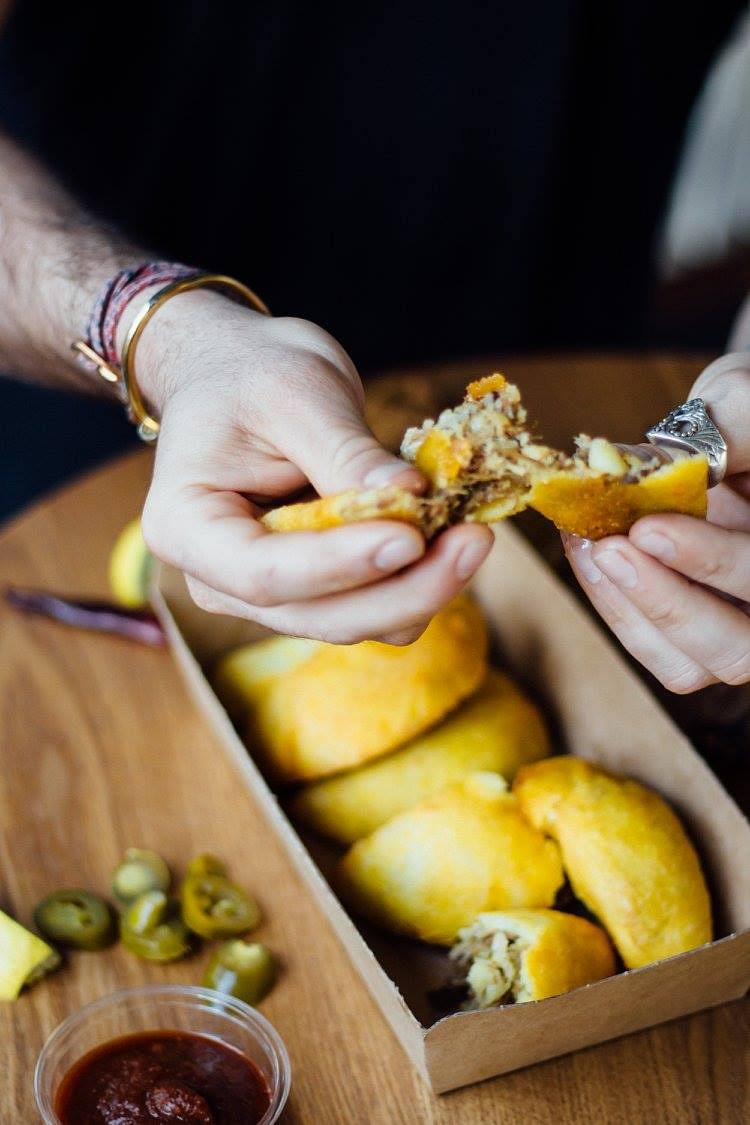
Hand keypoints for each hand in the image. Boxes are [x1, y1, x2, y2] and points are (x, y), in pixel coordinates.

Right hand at [137, 292, 492, 643]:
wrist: (238, 375)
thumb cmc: (250, 372)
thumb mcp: (294, 392)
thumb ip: (346, 452)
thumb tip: (410, 499)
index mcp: (187, 527)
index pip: (264, 572)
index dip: (340, 565)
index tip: (411, 536)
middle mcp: (220, 579)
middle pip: (317, 615)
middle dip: (402, 589)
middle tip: (474, 540)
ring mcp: (269, 592)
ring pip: (354, 621)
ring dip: (421, 588)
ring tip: (472, 532)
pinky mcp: (316, 589)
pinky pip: (373, 604)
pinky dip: (418, 579)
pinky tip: (453, 537)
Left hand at [563, 353, 749, 691]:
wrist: (740, 437)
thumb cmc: (749, 422)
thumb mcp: (745, 405)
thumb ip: (725, 431)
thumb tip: (651, 464)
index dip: (711, 562)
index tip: (648, 529)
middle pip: (736, 650)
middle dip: (667, 602)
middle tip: (610, 549)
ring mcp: (738, 628)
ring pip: (692, 664)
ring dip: (629, 607)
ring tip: (588, 545)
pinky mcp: (694, 638)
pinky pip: (657, 650)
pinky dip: (615, 606)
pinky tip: (587, 552)